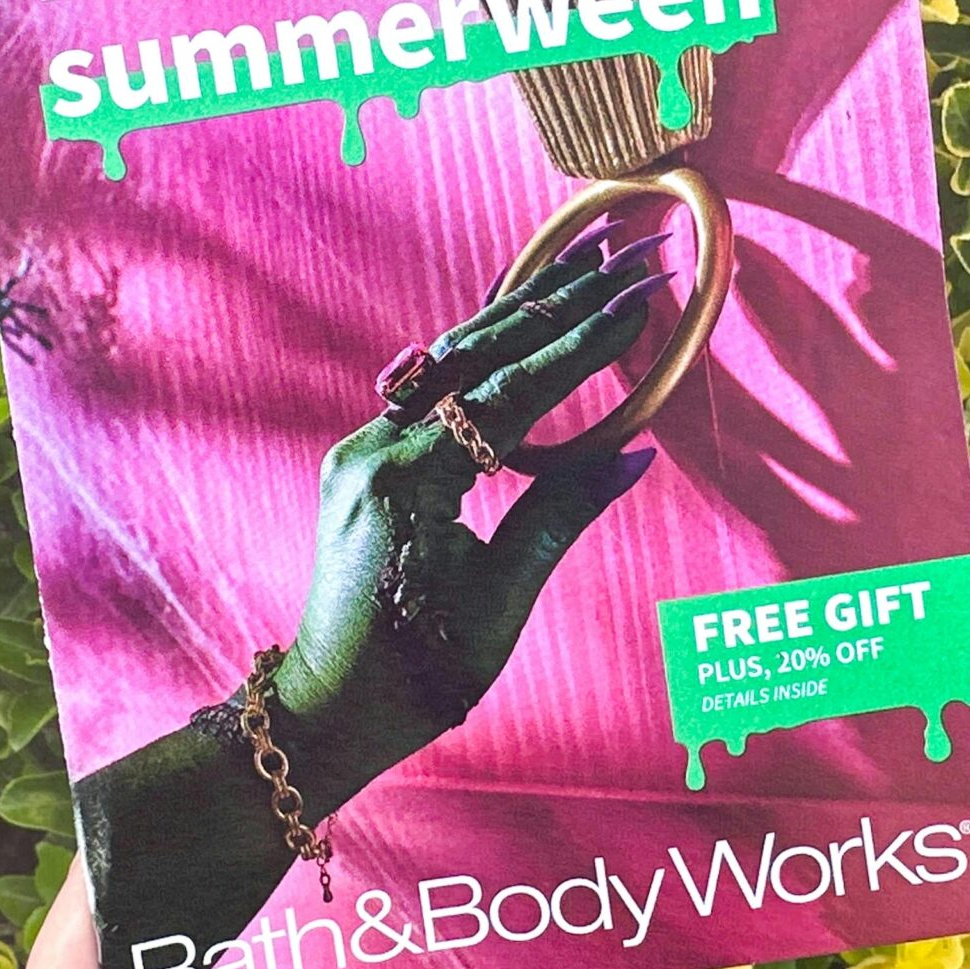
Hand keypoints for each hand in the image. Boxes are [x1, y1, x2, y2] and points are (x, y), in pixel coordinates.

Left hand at [273, 221, 675, 801]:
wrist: (334, 706)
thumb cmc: (422, 669)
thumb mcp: (504, 595)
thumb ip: (564, 512)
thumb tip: (635, 451)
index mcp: (406, 483)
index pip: (510, 396)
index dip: (580, 351)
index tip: (635, 306)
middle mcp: (371, 451)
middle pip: (476, 358)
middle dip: (554, 309)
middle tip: (614, 262)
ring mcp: (359, 452)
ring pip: (447, 366)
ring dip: (516, 320)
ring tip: (575, 270)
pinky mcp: (361, 463)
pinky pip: (428, 394)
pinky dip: (479, 359)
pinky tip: (513, 322)